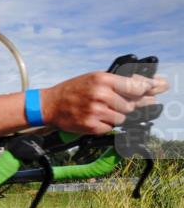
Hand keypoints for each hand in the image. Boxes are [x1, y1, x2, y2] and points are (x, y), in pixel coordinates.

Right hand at [42, 72, 167, 133]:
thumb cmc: (73, 90)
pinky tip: (92, 118)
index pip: (136, 86)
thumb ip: (118, 82)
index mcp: (102, 80)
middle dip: (124, 106)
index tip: (158, 88)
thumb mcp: (94, 79)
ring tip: (98, 110)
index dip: (148, 89)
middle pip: (130, 105)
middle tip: (111, 104)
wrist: (49, 105)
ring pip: (121, 118)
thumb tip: (147, 86)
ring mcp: (96, 111)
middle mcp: (100, 94)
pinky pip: (110, 128)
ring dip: (114, 117)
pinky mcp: (92, 126)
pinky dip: (104, 125)